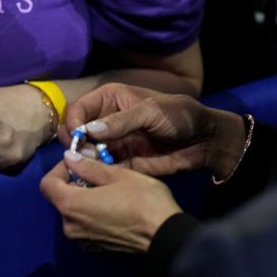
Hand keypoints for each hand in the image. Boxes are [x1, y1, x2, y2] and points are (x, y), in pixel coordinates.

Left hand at [39, 153, 180, 252]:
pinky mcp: (95, 247)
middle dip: (73, 182)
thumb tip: (69, 157)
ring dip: (84, 197)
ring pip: (73, 211)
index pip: (47, 184)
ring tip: (108, 188)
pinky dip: (91, 212)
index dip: (59, 169)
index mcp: (71, 205)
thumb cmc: (142, 201)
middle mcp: (70, 225)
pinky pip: (85, 224)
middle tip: (97, 172)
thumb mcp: (116, 175)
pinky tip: (113, 206)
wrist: (165, 237)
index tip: (79, 162)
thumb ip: (88, 167)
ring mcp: (82, 239)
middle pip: (59, 198)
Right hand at [64, 83, 246, 179]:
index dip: (73, 122)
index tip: (75, 137)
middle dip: (74, 144)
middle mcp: (106, 121)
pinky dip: (95, 174)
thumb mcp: (151, 112)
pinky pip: (101, 170)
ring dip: (83, 161)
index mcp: (109, 99)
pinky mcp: (121, 163)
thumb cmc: (179, 116)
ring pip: (85, 153)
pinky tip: (97, 176)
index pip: (79, 109)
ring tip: (91, 166)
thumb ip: (121, 121)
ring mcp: (113, 143)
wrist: (204, 141)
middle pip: (76, 132)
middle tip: (80, 154)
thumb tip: (89, 131)